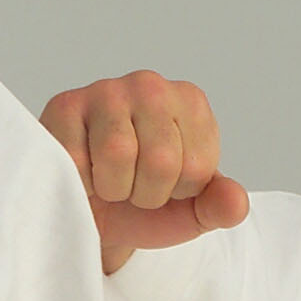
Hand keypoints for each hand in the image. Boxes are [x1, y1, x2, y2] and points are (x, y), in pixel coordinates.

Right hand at [39, 73, 250, 275]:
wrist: (89, 215)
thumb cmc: (142, 206)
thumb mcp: (190, 212)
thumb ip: (220, 207)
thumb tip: (235, 202)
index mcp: (191, 104)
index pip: (197, 168)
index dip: (177, 192)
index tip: (164, 185)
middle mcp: (152, 86)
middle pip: (161, 161)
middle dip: (145, 195)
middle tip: (132, 187)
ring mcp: (107, 91)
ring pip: (117, 154)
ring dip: (112, 189)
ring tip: (108, 180)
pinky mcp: (65, 106)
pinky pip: (78, 161)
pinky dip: (80, 183)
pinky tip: (82, 173)